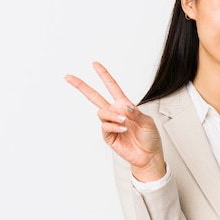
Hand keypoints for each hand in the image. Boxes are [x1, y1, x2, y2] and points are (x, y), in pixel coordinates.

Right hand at [65, 61, 164, 180]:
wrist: (148, 156)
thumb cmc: (150, 138)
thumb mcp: (148, 122)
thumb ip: (136, 113)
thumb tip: (124, 106)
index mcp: (125, 105)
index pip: (112, 87)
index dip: (104, 75)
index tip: (95, 64)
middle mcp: (115, 112)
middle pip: (94, 97)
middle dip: (82, 86)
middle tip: (68, 77)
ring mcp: (110, 124)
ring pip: (101, 113)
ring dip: (112, 115)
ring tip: (123, 122)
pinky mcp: (108, 136)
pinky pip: (105, 127)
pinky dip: (114, 127)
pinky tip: (123, 130)